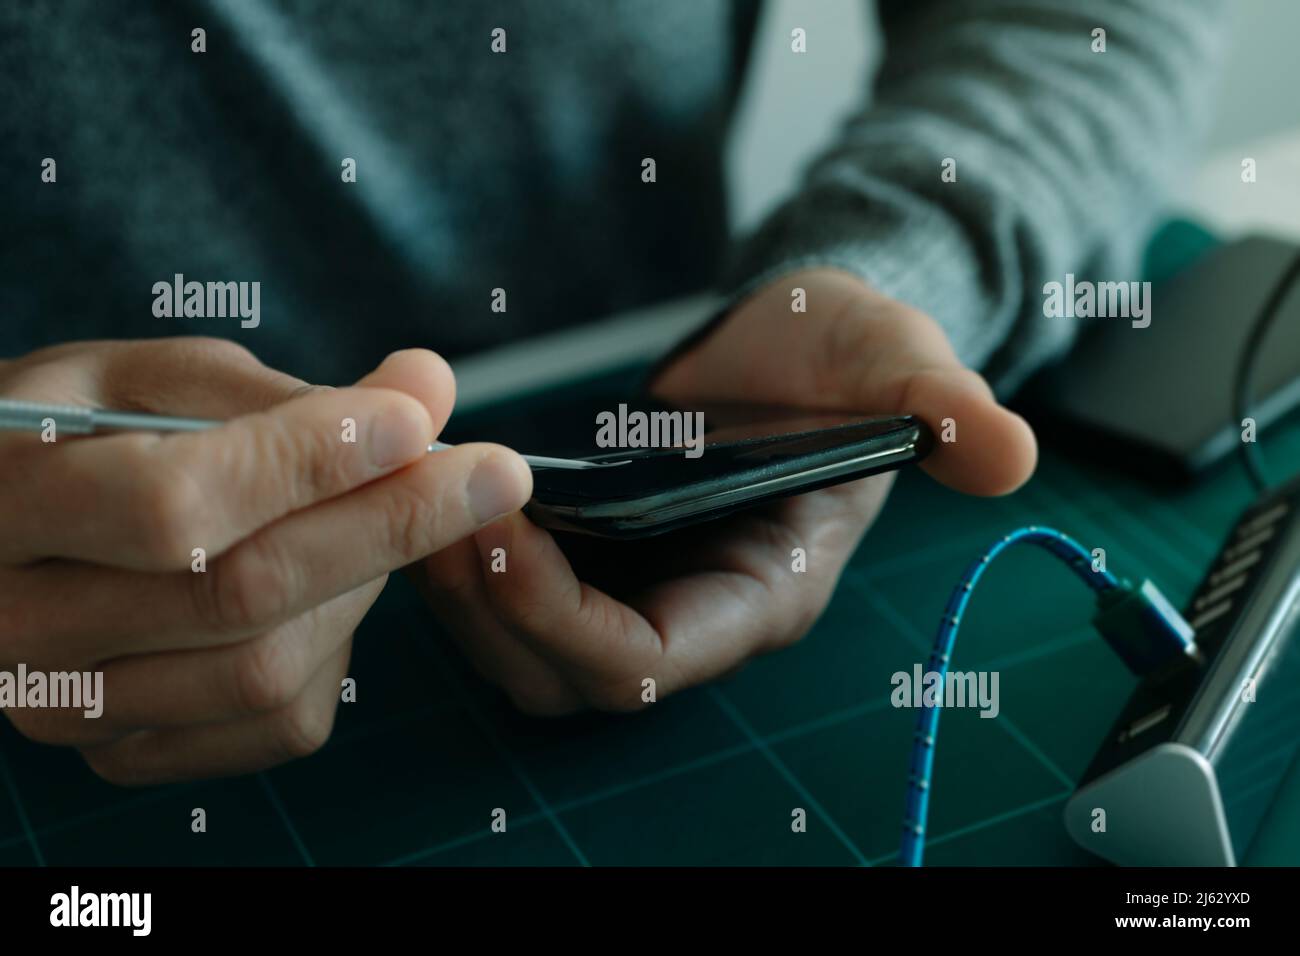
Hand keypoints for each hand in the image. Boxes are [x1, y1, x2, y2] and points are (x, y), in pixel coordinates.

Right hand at [0, 339, 530, 782]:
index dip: (313, 462)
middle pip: (242, 596)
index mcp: (6, 499)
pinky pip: (278, 720)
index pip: (179, 502)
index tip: (420, 421)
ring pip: (270, 670)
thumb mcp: (148, 380)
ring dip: (364, 586)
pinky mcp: (125, 750)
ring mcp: (69, 706)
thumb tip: (427, 387)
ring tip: (384, 517)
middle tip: (492, 475)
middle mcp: (19, 625)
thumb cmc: (76, 433)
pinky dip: (338, 648)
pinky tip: (335, 590)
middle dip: (389, 526)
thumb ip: (283, 394)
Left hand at [416, 269, 1035, 714]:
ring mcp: (645, 590)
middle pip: (570, 680)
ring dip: (465, 603)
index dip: (566, 621)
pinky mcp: (603, 561)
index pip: (654, 660)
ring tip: (418, 511)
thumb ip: (944, 408)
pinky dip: (471, 569)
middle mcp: (698, 611)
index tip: (502, 538)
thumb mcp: (901, 364)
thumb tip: (1010, 452)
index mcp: (766, 590)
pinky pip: (517, 604)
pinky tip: (438, 501)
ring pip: (529, 656)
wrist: (801, 341)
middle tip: (434, 525)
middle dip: (494, 618)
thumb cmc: (850, 356)